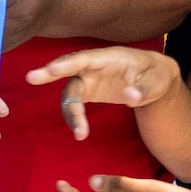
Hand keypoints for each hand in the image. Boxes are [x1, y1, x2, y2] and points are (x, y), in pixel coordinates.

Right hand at [29, 46, 182, 139]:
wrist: (154, 80)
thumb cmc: (156, 75)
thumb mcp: (159, 82)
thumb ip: (145, 89)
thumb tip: (130, 97)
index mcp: (110, 57)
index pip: (85, 58)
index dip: (66, 63)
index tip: (50, 69)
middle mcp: (94, 65)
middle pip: (68, 70)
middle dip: (49, 74)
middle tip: (31, 78)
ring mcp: (89, 78)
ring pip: (70, 92)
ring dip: (71, 112)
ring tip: (80, 134)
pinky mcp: (88, 91)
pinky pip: (74, 103)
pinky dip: (75, 117)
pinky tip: (81, 132)